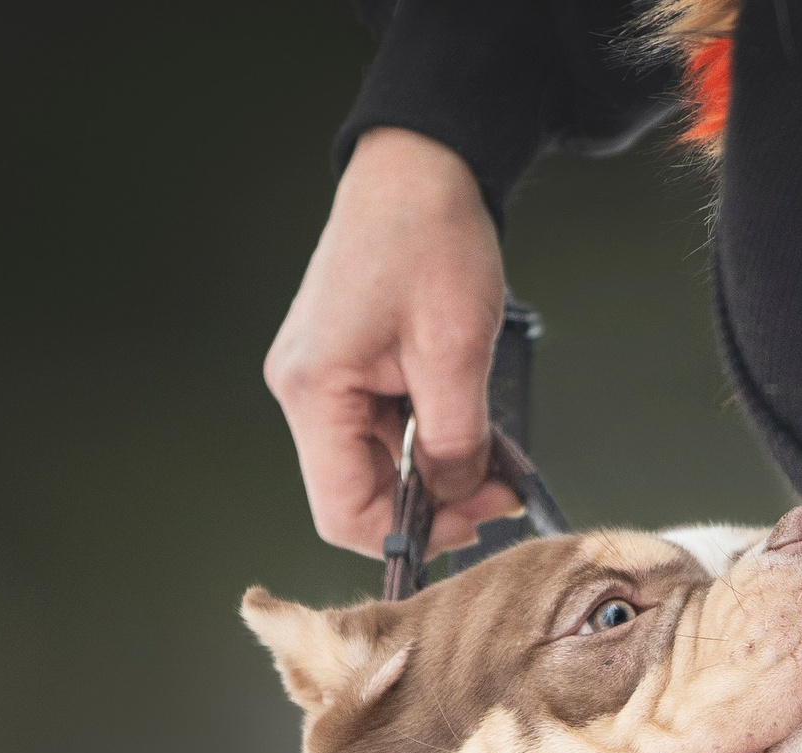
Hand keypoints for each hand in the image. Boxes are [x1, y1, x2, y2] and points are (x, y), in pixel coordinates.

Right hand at [264, 127, 525, 556]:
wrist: (419, 169)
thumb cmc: (428, 238)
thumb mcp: (456, 352)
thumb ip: (456, 441)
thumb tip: (457, 500)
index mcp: (314, 391)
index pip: (343, 511)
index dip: (409, 535)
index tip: (473, 522)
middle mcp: (303, 390)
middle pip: (359, 493)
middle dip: (431, 503)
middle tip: (498, 494)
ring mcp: (322, 378)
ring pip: (377, 464)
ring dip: (437, 472)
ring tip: (494, 461)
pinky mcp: (345, 366)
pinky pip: (384, 429)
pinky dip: (429, 439)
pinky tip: (470, 430)